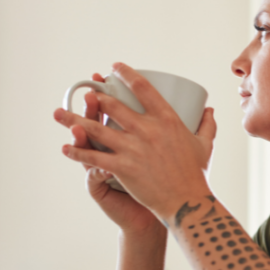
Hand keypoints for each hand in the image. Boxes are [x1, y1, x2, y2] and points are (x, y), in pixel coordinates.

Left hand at [56, 63, 216, 222]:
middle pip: (114, 106)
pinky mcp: (123, 167)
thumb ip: (206, 125)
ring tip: (59, 114)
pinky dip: (78, 152)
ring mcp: (133, 148)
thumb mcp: (204, 145)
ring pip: (97, 129)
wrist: (187, 202)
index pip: (144, 89)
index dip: (127, 74)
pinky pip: (94, 157)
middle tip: (86, 93)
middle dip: (96, 97)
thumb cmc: (196, 174)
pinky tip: (65, 148)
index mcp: (168, 120)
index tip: (115, 67)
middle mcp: (148, 130)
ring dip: (75, 120)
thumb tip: (209, 110)